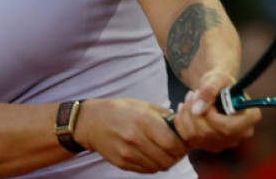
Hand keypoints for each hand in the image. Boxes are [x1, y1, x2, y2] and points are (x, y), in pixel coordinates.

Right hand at [73, 98, 189, 173]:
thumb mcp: (143, 105)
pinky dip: (153, 165)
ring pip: (158, 167)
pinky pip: (146, 170)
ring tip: (164, 152)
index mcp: (144, 121)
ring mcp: (128, 153)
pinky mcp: (122, 163)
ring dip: (165, 161)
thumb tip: (183, 125)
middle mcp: (136, 139)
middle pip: (167, 159)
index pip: (173, 143)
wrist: (92, 122)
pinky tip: (151, 155)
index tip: (183, 142)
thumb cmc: (120, 110)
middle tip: (176, 149)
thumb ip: (164, 115)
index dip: (182, 146)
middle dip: (176, 156)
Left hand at [170, 71, 260, 152]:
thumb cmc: (221, 82)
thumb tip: (198, 109)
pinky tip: (186, 109)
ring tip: (190, 98)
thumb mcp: (217, 78)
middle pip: (210, 133)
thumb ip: (209, 89)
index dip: (211, 116)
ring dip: (187, 115)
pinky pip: (190, 139)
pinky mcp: (211, 146)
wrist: (215, 89)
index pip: (229, 127)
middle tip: (192, 94)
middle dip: (194, 113)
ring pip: (197, 137)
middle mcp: (241, 134)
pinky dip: (182, 122)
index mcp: (250, 117)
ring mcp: (226, 143)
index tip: (205, 100)